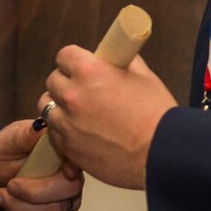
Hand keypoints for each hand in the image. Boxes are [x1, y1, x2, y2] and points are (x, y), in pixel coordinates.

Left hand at [0, 114, 83, 210]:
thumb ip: (24, 135)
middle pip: (69, 191)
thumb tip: (43, 125)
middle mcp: (70, 178)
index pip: (78, 161)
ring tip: (1, 196)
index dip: (72, 168)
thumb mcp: (5, 141)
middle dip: (33, 194)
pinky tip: (8, 210)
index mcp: (63, 154)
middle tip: (8, 186)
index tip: (58, 173)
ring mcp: (64, 200)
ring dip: (21, 208)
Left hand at [41, 48, 176, 189]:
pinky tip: (84, 132)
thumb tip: (115, 58)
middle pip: (53, 81)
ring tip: (81, 113)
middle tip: (84, 91)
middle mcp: (72, 95)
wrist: (161, 154)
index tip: (81, 66)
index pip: (64, 56)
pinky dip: (64, 130)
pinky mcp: (67, 147)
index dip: (74, 60)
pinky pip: (54, 132)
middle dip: (67, 83)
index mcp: (90, 72)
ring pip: (48, 107)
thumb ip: (123, 62)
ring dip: (61, 107)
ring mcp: (67, 123)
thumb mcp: (145, 77)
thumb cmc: (157, 116)